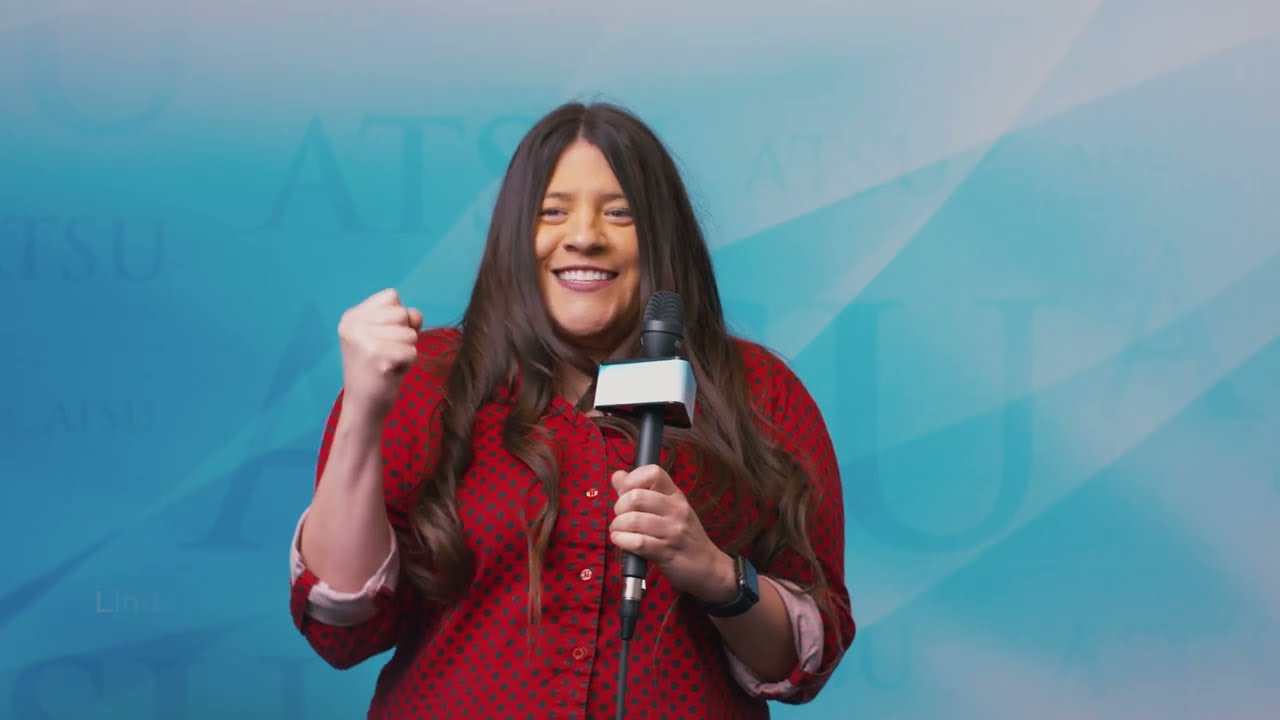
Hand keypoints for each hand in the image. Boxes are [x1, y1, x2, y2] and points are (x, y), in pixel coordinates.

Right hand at [337, 288, 423, 418]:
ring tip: (388, 363)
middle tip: (386, 354)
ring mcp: (363, 339)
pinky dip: (408, 364)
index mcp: (351, 316)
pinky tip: (390, 372)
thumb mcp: (388, 337)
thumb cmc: (379, 369)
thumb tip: (415, 315)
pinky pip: (412, 351)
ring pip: (410, 333)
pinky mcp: (376, 356)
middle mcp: (353, 324)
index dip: (398, 319)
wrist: (364, 406)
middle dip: (403, 336)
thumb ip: (404, 319)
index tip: (383, 340)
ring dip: (406, 351)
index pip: (392, 296)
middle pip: (402, 313)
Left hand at [609, 465, 737, 603]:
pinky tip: (621, 541)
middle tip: (620, 516)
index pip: (653, 472)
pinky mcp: (666, 553)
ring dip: (618, 527)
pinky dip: (622, 541)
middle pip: (636, 497)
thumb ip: (640, 491)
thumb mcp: (668, 509)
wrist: (708, 567)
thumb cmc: (684, 537)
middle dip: (619, 507)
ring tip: (619, 531)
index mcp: (676, 496)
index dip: (632, 479)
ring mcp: (673, 531)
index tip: (625, 492)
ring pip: (633, 520)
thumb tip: (617, 476)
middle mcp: (676, 510)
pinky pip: (637, 543)